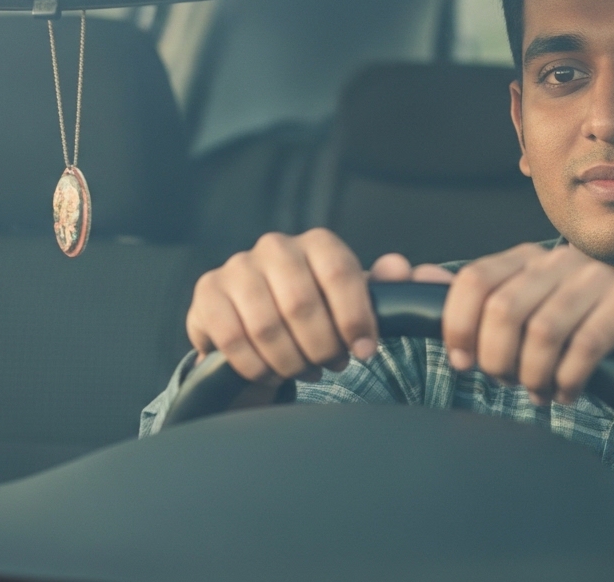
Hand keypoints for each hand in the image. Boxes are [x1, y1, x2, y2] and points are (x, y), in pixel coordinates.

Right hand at [186, 229, 451, 401]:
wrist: (258, 326)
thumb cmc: (318, 314)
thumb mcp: (355, 304)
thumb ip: (387, 289)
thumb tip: (406, 269)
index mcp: (318, 244)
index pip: (340, 274)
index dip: (355, 318)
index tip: (364, 351)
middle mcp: (275, 246)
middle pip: (302, 304)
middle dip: (321, 346)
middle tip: (330, 365)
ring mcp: (237, 268)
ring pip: (267, 325)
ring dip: (290, 360)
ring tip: (302, 368)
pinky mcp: (207, 294)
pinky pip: (232, 339)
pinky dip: (256, 365)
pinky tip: (269, 369)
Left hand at [441, 243, 613, 405]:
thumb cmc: (576, 339)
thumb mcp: (521, 321)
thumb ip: (470, 302)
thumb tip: (413, 273)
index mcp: (526, 258)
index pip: (473, 280)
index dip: (458, 327)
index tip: (462, 363)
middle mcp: (560, 259)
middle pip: (504, 308)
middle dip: (497, 359)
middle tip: (506, 383)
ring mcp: (597, 276)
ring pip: (543, 331)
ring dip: (533, 375)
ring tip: (537, 391)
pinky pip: (585, 345)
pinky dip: (568, 380)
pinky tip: (566, 393)